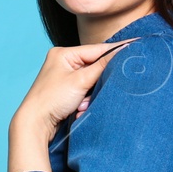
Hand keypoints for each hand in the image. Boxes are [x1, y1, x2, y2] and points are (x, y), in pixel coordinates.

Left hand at [12, 39, 140, 140]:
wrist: (34, 125)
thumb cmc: (51, 100)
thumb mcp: (80, 80)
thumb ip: (103, 65)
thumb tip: (124, 51)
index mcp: (63, 53)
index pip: (98, 50)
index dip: (118, 50)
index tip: (138, 46)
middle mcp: (63, 63)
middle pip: (95, 66)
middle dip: (101, 79)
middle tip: (110, 85)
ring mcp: (64, 78)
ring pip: (92, 81)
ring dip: (92, 94)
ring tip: (83, 104)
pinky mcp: (66, 93)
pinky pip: (85, 92)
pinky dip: (86, 100)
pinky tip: (80, 109)